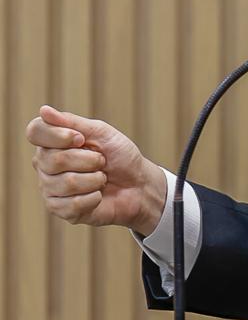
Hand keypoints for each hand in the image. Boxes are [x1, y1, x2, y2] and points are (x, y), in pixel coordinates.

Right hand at [25, 105, 166, 233]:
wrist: (139, 185)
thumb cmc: (120, 156)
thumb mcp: (101, 132)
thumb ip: (72, 122)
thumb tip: (43, 110)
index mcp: (51, 142)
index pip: (35, 132)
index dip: (59, 136)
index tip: (82, 139)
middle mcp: (44, 165)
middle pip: (54, 160)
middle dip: (89, 160)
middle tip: (101, 162)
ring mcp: (50, 188)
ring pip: (66, 183)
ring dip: (95, 180)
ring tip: (101, 178)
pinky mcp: (60, 209)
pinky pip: (74, 204)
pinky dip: (95, 198)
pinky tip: (98, 195)